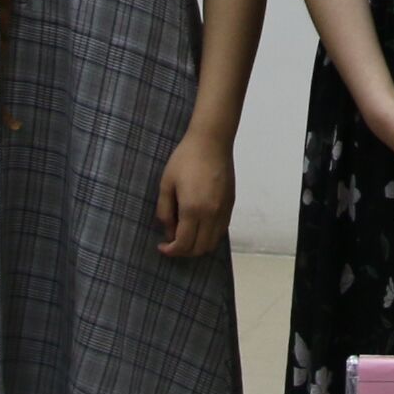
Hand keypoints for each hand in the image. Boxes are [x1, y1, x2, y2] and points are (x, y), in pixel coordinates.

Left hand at [153, 127, 233, 257]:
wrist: (211, 141)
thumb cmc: (185, 159)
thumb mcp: (166, 183)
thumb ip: (165, 211)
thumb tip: (169, 231)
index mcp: (193, 209)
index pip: (183, 244)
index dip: (171, 251)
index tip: (162, 246)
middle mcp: (211, 214)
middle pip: (200, 249)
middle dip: (184, 252)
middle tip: (172, 243)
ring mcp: (224, 210)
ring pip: (213, 243)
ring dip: (198, 246)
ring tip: (186, 236)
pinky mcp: (231, 205)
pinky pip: (221, 231)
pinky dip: (209, 236)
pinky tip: (199, 226)